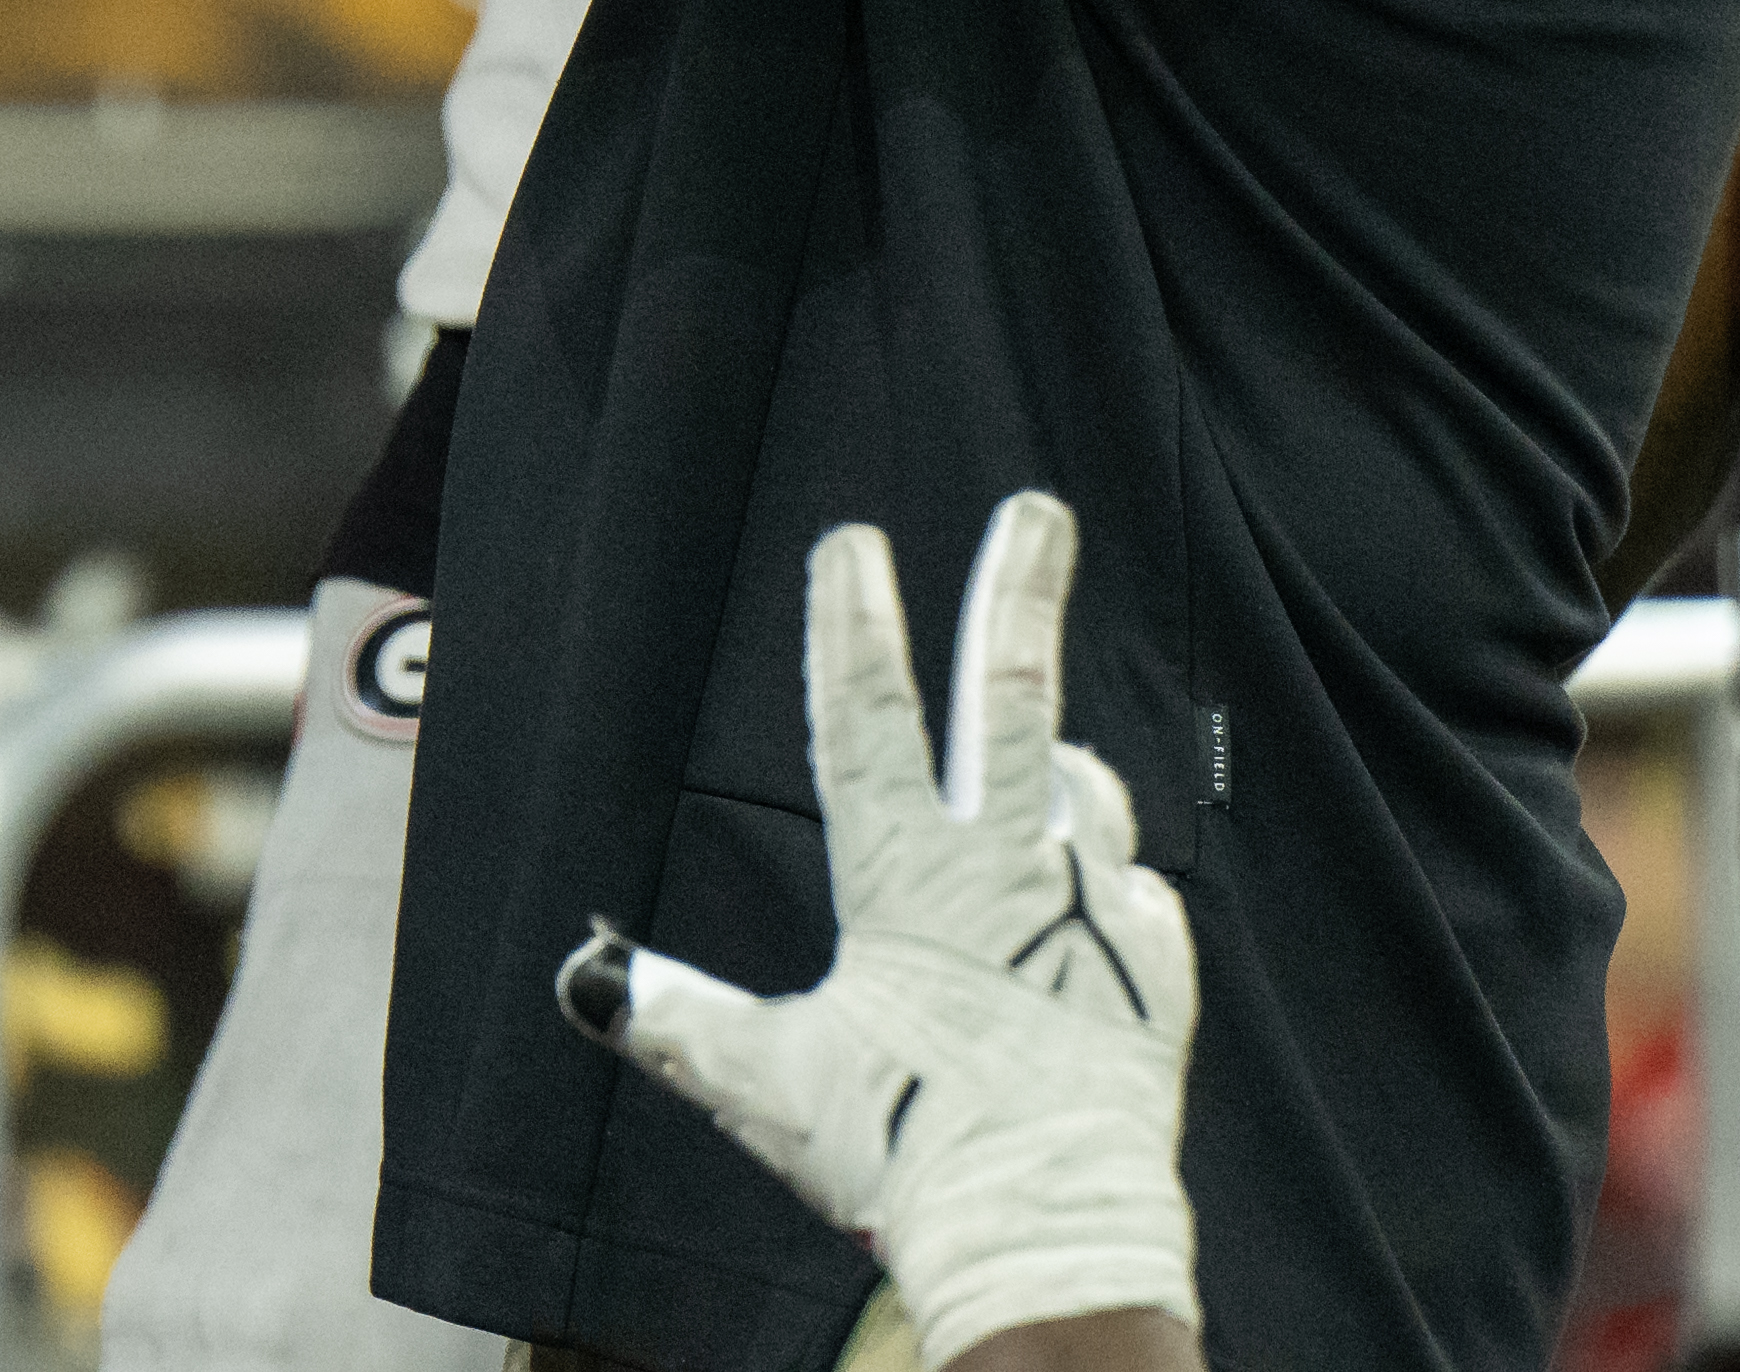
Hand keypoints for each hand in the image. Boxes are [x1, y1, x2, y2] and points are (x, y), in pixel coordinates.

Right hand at [563, 497, 1198, 1359]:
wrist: (1043, 1229)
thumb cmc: (899, 1152)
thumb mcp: (768, 1084)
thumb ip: (680, 1020)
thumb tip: (585, 976)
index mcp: (908, 883)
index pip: (870, 725)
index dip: (854, 628)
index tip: (853, 541)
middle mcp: (1011, 872)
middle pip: (1015, 699)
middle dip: (1019, 593)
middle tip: (1040, 510)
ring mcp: (1094, 910)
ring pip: (1082, 796)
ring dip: (1062, 775)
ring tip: (1048, 778)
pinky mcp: (1155, 966)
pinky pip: (1133, 900)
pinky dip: (1108, 894)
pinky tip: (1092, 916)